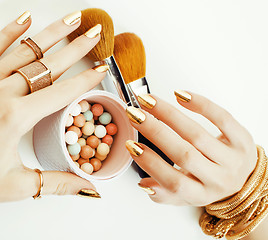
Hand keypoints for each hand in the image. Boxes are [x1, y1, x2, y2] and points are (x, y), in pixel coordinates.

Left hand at [0, 11, 105, 206]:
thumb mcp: (14, 185)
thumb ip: (56, 183)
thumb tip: (88, 187)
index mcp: (14, 117)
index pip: (62, 92)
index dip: (86, 80)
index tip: (102, 69)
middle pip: (48, 65)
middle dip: (76, 47)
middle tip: (95, 33)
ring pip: (24, 51)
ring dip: (50, 34)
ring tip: (71, 19)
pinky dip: (9, 33)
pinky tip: (25, 19)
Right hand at [125, 90, 256, 205]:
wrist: (246, 176)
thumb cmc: (211, 182)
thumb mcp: (188, 194)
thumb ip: (165, 194)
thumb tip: (144, 184)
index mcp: (202, 193)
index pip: (173, 182)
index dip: (150, 163)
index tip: (132, 145)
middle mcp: (219, 178)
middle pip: (184, 154)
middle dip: (155, 132)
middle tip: (135, 115)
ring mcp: (232, 158)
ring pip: (197, 133)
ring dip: (169, 114)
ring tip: (149, 101)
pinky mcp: (242, 138)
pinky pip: (222, 118)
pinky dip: (200, 104)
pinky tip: (180, 95)